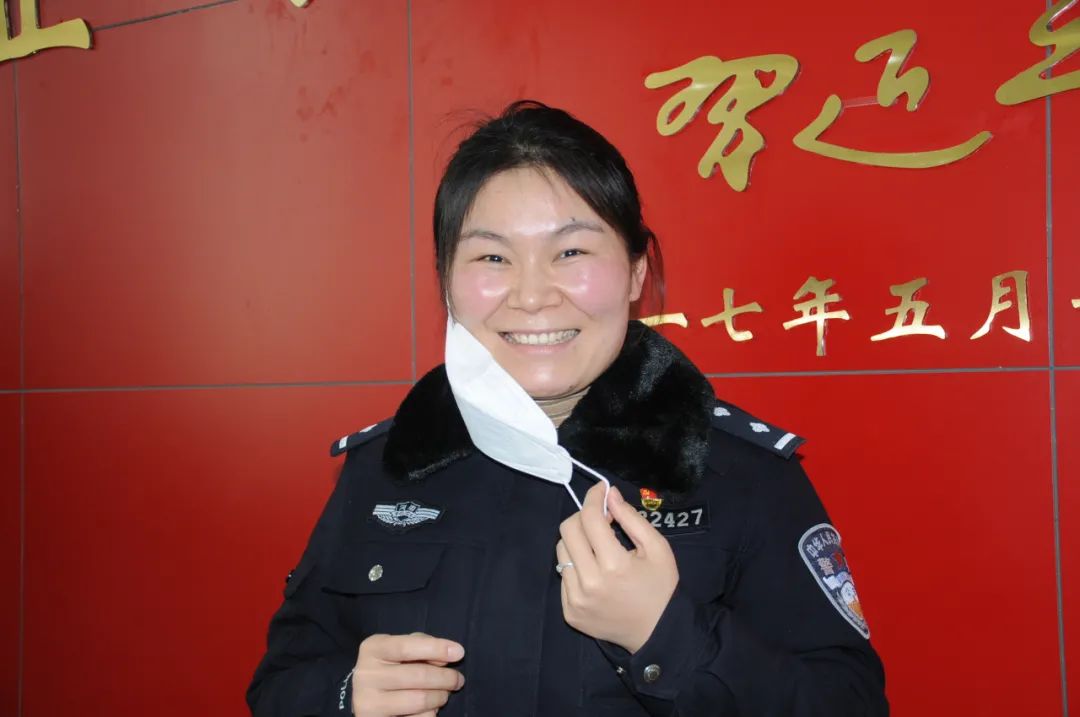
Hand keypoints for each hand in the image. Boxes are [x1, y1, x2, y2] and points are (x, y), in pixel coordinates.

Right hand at [351, 632, 464, 716]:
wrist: (364, 695)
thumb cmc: (390, 665)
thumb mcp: (401, 648)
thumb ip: (422, 645)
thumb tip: (446, 657)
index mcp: (373, 649)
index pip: (406, 647)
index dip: (436, 648)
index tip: (459, 652)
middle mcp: (366, 675)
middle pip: (418, 676)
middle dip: (446, 678)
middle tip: (458, 680)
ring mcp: (368, 702)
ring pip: (419, 700)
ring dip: (440, 697)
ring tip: (444, 694)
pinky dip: (430, 713)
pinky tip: (429, 708)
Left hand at [557, 483, 678, 652]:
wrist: (657, 633)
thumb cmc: (660, 587)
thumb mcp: (657, 548)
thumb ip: (631, 518)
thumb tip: (609, 494)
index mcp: (614, 564)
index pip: (590, 518)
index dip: (594, 498)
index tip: (600, 491)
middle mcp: (589, 582)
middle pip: (568, 530)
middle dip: (583, 517)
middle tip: (600, 520)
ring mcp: (576, 599)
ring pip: (561, 551)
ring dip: (577, 541)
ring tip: (597, 546)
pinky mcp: (569, 612)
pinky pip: (563, 576)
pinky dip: (576, 566)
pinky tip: (595, 571)